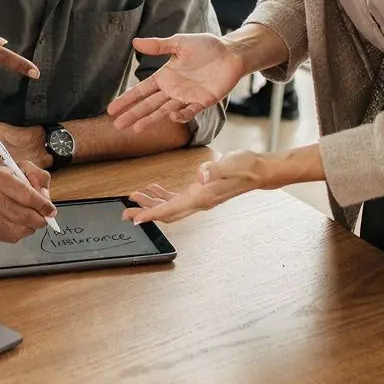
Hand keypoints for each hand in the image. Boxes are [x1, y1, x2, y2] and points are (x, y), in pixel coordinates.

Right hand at [0, 163, 54, 242]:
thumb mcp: (18, 168)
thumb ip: (37, 178)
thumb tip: (46, 199)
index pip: (26, 195)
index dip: (42, 205)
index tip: (51, 210)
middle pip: (22, 215)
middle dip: (39, 219)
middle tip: (44, 218)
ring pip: (17, 229)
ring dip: (30, 227)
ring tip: (30, 220)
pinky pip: (7, 237)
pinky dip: (18, 233)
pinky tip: (16, 224)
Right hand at [108, 33, 244, 130]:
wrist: (231, 53)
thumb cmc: (207, 46)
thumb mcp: (180, 43)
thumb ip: (158, 45)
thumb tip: (134, 41)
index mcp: (165, 76)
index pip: (141, 90)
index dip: (127, 99)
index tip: (112, 109)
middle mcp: (173, 90)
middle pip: (149, 104)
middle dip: (133, 114)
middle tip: (118, 125)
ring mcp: (187, 97)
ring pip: (164, 111)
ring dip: (151, 119)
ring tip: (136, 129)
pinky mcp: (203, 101)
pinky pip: (190, 111)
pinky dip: (181, 115)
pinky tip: (171, 117)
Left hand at [122, 150, 267, 224]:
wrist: (258, 170)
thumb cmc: (244, 166)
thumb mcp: (229, 164)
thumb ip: (214, 169)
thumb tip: (201, 176)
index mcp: (201, 197)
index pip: (171, 210)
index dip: (152, 215)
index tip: (135, 219)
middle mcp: (199, 202)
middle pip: (166, 213)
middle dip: (145, 213)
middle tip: (126, 212)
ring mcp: (200, 198)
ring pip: (170, 206)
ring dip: (151, 203)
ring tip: (134, 197)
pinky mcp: (201, 192)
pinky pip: (176, 198)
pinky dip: (163, 195)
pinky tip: (154, 189)